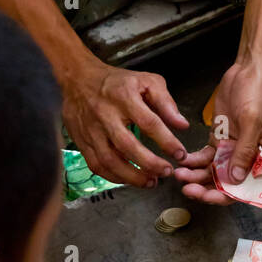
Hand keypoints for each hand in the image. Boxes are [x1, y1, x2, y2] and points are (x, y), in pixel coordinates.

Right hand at [62, 59, 188, 186]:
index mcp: (123, 96)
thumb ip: (166, 102)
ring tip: (151, 182)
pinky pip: (97, 165)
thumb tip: (182, 125)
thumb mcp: (146, 81)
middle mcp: (105, 114)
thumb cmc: (118, 83)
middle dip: (150, 164)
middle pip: (127, 146)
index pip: (148, 122)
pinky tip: (130, 179)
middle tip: (167, 172)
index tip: (180, 154)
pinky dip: (115, 177)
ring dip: (133, 176)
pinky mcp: (81, 141)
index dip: (166, 141)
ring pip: (110, 160)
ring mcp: (91, 130)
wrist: (79, 79)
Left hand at [174, 59, 261, 201]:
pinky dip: (194, 162)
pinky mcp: (222, 141)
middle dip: (206, 189)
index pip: (247, 188)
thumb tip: (236, 179)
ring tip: (179, 175)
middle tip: (187, 189)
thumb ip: (244, 151)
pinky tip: (183, 163)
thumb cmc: (260, 92)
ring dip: (197, 176)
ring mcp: (234, 150)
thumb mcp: (253, 121)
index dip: (227, 196)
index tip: (206, 196)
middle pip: (228, 184)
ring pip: (214, 173)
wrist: (250, 70)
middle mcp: (250, 159)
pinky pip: (206, 158)